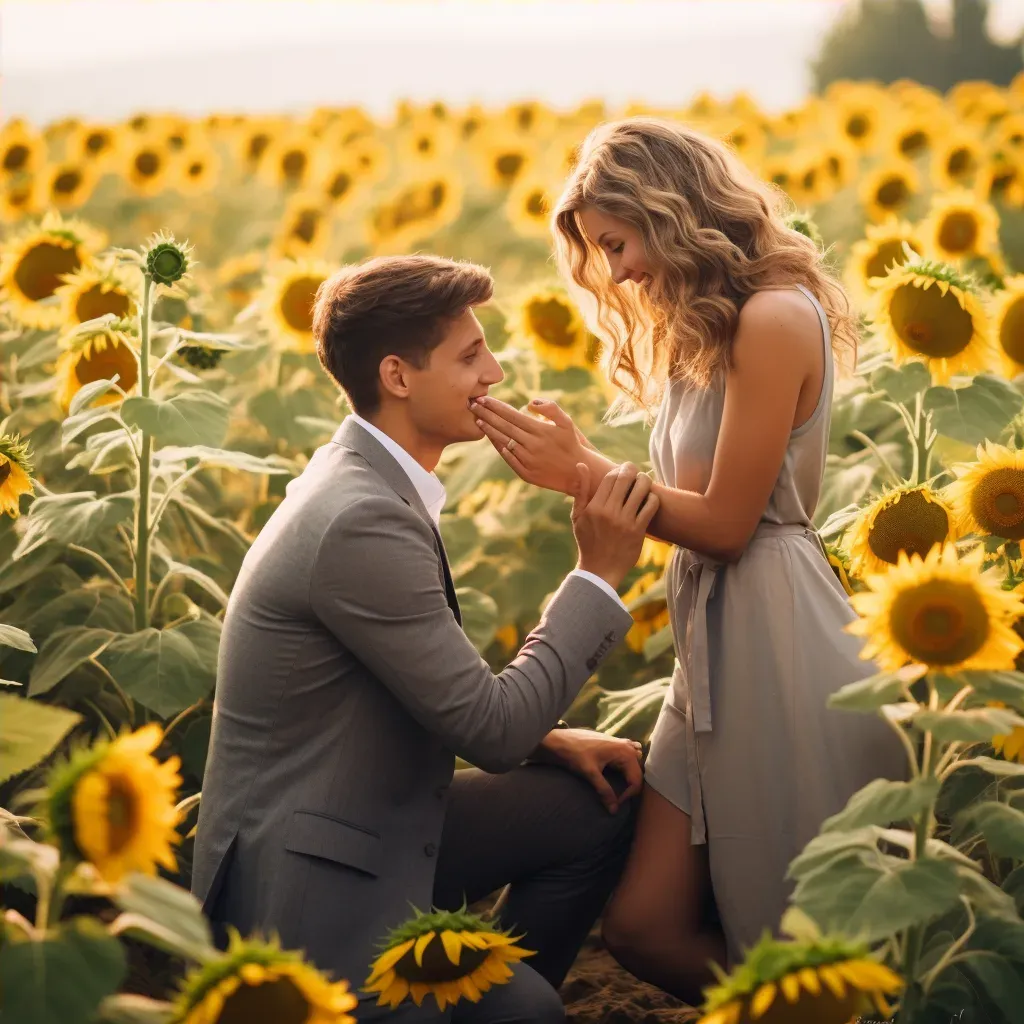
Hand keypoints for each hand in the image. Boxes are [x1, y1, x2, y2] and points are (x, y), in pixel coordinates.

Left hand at [471, 396, 596, 494]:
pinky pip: (508, 458)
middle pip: (503, 427)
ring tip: (477, 419)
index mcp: (540, 431)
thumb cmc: (571, 444)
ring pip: (503, 442)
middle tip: (472, 405)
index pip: (512, 415)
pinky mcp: (525, 474)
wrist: (578, 473)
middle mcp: (532, 445)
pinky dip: (498, 447)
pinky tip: (490, 438)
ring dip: (489, 430)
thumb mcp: (567, 422)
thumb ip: (550, 407)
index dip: (496, 406)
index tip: (484, 398)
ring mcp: (528, 460)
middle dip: (486, 414)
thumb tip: (529, 403)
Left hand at [539, 728, 643, 812]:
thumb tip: (614, 810)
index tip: (615, 804)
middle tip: (618, 799)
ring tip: (620, 788)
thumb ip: (604, 791)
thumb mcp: (590, 773)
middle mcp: (628, 747)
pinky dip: (627, 767)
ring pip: (635, 765)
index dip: (628, 795)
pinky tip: (619, 773)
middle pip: (637, 773)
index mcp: (625, 753)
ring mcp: (622, 743)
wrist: (560, 739)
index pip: (636, 780)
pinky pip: (629, 756)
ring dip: (630, 777)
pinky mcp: (615, 744)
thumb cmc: (575, 753)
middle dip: (630, 788)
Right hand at [572, 461, 658, 590]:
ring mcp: (624, 521)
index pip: (610, 477)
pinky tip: (650, 500)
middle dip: (633, 470)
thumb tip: (581, 465)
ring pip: (641, 489)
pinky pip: (651, 506)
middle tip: (635, 472)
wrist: (599, 570)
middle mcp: (609, 512)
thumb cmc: (587, 541)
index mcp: (594, 507)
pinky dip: (653, 498)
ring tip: (644, 482)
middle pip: (626, 479)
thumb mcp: (578, 516)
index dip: (619, 469)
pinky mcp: (638, 531)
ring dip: (645, 481)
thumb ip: (580, 490)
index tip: (623, 471)